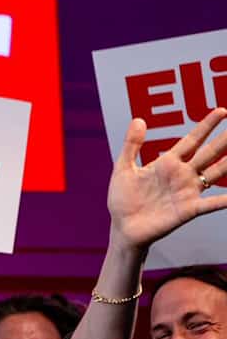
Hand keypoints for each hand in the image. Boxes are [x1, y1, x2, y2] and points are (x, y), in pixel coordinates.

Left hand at [107, 109, 226, 251]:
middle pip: (209, 153)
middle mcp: (182, 175)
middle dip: (224, 140)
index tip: (222, 111)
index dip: (206, 126)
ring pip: (215, 173)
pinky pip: (210, 204)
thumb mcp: (123, 168)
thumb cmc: (123, 199)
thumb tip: (138, 119)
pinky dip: (224, 200)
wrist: (122, 227)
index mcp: (168, 163)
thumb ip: (131, 145)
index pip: (192, 140)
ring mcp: (187, 192)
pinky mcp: (188, 210)